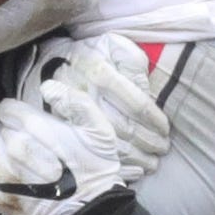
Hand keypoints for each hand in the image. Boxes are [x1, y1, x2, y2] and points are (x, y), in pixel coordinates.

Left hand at [0, 80, 135, 214]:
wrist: (88, 214)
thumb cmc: (94, 170)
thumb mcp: (100, 131)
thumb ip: (77, 103)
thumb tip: (47, 86)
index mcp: (39, 130)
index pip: (8, 109)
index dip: (16, 112)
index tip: (27, 120)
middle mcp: (16, 149)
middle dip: (8, 129)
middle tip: (24, 139)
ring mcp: (2, 174)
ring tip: (9, 151)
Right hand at [13, 33, 172, 183]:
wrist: (49, 63)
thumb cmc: (91, 55)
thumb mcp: (113, 46)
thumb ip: (133, 62)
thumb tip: (146, 88)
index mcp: (99, 69)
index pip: (134, 101)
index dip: (153, 118)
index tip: (165, 129)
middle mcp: (84, 92)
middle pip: (122, 125)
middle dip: (147, 140)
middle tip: (162, 149)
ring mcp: (71, 112)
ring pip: (109, 142)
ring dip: (135, 155)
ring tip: (152, 162)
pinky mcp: (62, 127)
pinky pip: (92, 152)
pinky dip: (117, 164)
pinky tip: (134, 169)